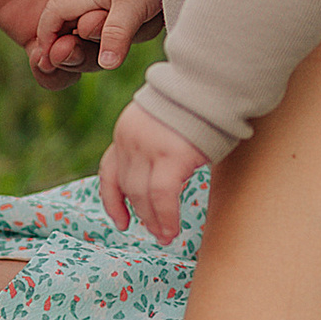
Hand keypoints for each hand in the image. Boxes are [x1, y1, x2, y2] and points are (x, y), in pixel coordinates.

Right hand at [33, 0, 162, 81]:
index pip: (52, 16)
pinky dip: (126, 33)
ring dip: (113, 38)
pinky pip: (120, 27)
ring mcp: (105, 0)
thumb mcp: (131, 6)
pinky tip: (142, 24)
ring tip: (137, 25)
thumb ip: (115, 34)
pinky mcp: (123, 2)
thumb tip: (105, 64)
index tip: (48, 60)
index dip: (46, 38)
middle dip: (76, 49)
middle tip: (82, 56)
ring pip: (99, 33)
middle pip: (71, 32)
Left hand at [101, 95, 210, 243]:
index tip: (120, 221)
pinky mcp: (171, 156)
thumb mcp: (161, 124)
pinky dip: (166, 217)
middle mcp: (130, 140)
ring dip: (153, 221)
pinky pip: (163, 196)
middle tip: (155, 233)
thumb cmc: (196, 105)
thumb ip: (154, 147)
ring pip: (141, 195)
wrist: (211, 82)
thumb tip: (162, 176)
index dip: (112, 200)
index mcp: (125, 132)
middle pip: (127, 187)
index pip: (109, 171)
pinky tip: (173, 229)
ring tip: (166, 237)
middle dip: (140, 214)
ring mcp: (148, 148)